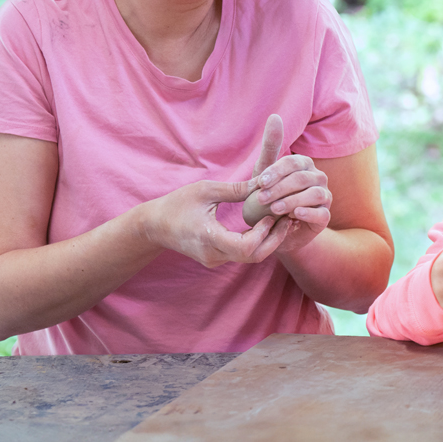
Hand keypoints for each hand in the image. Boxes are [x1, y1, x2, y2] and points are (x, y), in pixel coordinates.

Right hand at [143, 177, 292, 267]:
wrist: (154, 226)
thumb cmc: (177, 204)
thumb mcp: (206, 190)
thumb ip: (236, 189)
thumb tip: (264, 181)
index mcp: (209, 238)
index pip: (246, 247)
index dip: (264, 233)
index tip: (271, 215)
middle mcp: (213, 254)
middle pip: (253, 257)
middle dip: (274, 239)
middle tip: (287, 219)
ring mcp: (214, 260)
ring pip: (250, 258)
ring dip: (268, 241)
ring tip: (281, 220)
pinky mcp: (215, 259)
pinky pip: (242, 255)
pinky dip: (257, 242)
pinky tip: (266, 226)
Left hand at [242, 114, 331, 253]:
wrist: (275, 229)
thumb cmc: (270, 197)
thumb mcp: (265, 173)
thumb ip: (271, 146)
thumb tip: (275, 116)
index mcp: (304, 165)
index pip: (293, 163)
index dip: (276, 172)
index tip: (260, 183)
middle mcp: (318, 178)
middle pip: (302, 178)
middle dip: (280, 188)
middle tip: (261, 199)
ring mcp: (324, 197)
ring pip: (315, 194)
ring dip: (292, 200)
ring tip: (274, 209)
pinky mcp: (324, 217)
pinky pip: (322, 213)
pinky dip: (308, 213)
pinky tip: (294, 215)